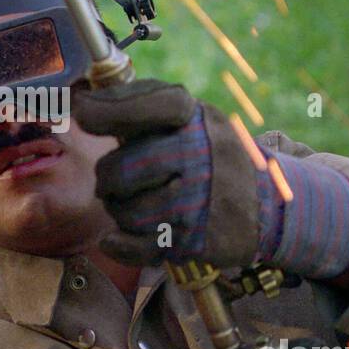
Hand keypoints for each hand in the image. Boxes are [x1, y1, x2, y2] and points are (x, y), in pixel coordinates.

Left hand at [71, 78, 348, 274]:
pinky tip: (115, 238)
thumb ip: (137, 105)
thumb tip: (80, 102)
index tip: (81, 112)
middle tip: (112, 182)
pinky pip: (140, 245)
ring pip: (128, 211)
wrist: (269, 206)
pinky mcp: (201, 239)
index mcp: (197, 118)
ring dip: (119, 211)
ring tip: (132, 205)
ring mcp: (204, 200)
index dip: (109, 108)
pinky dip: (119, 243)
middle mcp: (204, 154)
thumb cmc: (207, 155)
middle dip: (107, 179)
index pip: (152, 105)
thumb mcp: (187, 119)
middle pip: (124, 169)